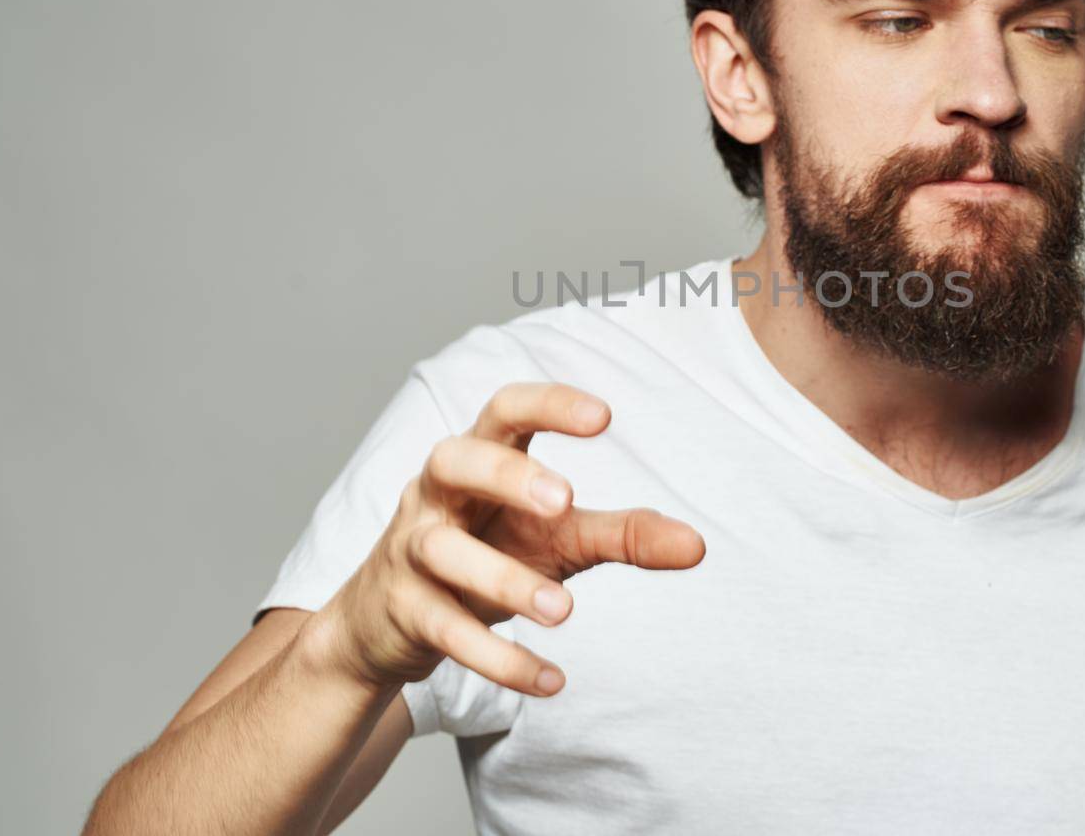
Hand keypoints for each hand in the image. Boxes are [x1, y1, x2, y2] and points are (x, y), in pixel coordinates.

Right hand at [319, 382, 705, 696]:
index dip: (548, 406)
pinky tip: (551, 680)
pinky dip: (497, 658)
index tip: (604, 416)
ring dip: (504, 580)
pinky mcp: (404, 611)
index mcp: (478, 458)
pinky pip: (445, 631)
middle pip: (454, 460)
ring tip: (564, 611)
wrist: (386, 621)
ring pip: (443, 552)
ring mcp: (411, 551)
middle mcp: (437, 494)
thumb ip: (624, 534)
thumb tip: (698, 546)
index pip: (504, 410)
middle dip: (508, 476)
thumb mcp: (558, 538)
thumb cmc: (486, 552)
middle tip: (565, 501)